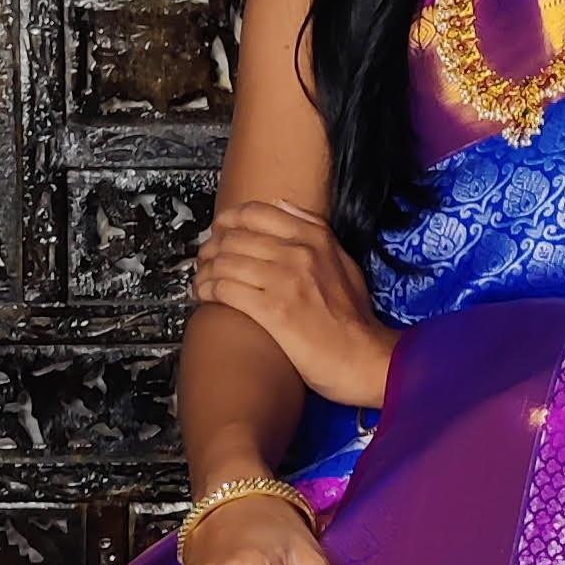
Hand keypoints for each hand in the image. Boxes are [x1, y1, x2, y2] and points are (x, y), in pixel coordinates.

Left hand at [191, 202, 397, 408]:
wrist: (364, 358)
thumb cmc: (355, 319)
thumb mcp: (345, 263)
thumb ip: (315, 231)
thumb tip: (282, 206)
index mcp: (315, 238)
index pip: (256, 213)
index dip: (228, 220)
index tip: (218, 231)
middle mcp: (298, 253)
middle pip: (235, 237)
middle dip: (211, 248)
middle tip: (204, 261)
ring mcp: (284, 281)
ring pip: (225, 262)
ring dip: (205, 271)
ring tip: (200, 281)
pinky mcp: (272, 311)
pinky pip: (225, 289)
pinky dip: (208, 290)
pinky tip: (204, 296)